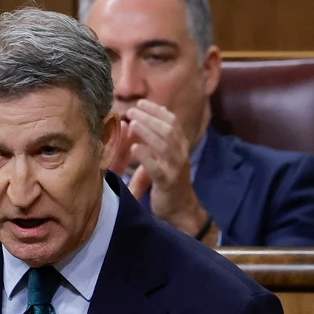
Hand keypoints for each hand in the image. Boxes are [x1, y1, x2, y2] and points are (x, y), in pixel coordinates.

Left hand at [119, 100, 211, 241]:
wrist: (181, 211)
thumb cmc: (170, 184)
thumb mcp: (166, 160)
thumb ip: (158, 143)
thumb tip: (141, 125)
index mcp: (181, 146)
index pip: (172, 121)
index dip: (157, 110)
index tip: (141, 103)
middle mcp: (180, 153)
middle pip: (167, 129)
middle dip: (149, 117)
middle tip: (131, 110)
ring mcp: (175, 168)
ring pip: (163, 144)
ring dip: (147, 131)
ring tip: (132, 122)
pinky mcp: (167, 182)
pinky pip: (156, 167)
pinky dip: (146, 156)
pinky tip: (135, 149)